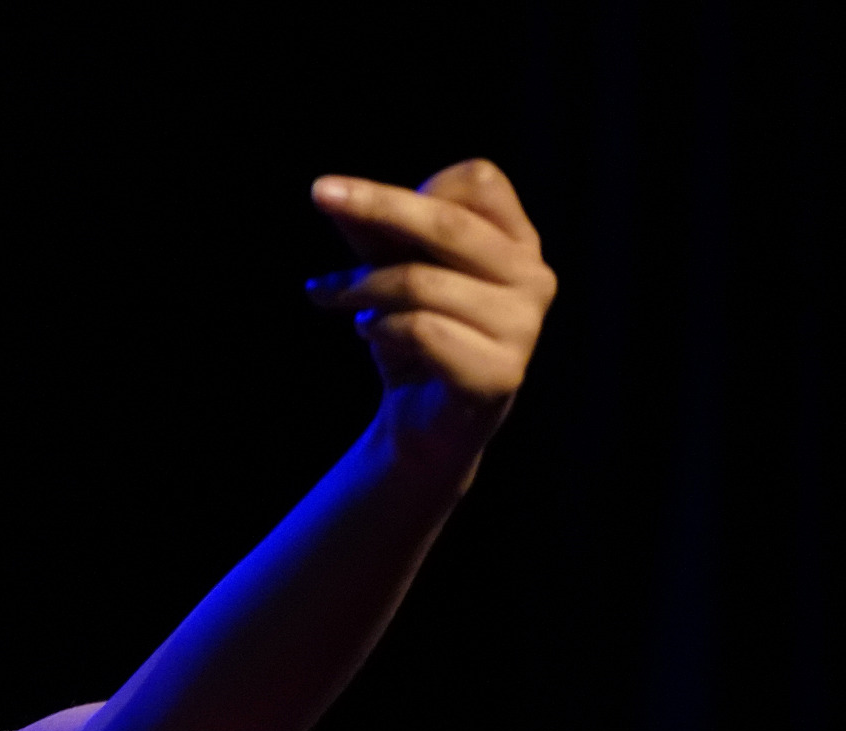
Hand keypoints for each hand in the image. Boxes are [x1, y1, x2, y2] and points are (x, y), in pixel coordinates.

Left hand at [308, 159, 555, 466]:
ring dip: (362, 288)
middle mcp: (533, 277)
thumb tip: (333, 192)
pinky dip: (380, 330)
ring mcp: (522, 326)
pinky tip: (371, 335)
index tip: (361, 204)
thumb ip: (374, 234)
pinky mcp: (499, 372)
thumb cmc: (415, 339)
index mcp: (518, 243)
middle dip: (377, 206)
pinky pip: (420, 331)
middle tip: (320, 193)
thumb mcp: (392, 274)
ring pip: (421, 282)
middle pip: (449, 222)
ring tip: (339, 300)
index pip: (479, 182)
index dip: (417, 187)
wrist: (425, 425)